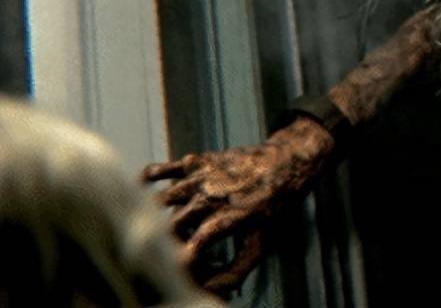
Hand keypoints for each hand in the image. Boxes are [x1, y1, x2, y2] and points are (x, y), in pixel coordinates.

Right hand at [142, 116, 335, 294]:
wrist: (284, 164)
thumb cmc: (272, 208)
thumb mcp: (260, 244)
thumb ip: (235, 271)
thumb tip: (210, 291)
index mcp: (229, 218)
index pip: (197, 244)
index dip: (182, 259)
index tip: (176, 269)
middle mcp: (212, 197)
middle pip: (172, 225)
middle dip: (166, 244)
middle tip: (169, 253)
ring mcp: (201, 178)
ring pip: (161, 201)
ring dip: (154, 218)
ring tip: (158, 230)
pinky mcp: (195, 163)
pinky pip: (162, 169)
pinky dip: (147, 180)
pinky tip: (142, 192)